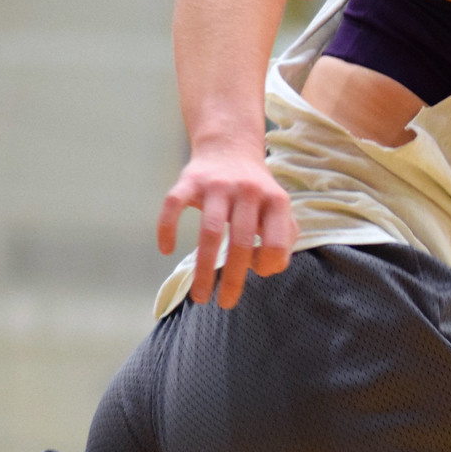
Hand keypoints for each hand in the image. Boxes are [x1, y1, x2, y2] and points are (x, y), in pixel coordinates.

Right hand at [156, 144, 295, 308]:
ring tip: (199, 295)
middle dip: (232, 279)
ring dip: (203, 268)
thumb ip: (283, 237)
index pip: (276, 244)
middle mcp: (248, 191)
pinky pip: (174, 206)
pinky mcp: (189, 180)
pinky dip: (167, 228)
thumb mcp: (279, 208)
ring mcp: (218, 184)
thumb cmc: (256, 191)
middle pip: (241, 243)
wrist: (230, 148)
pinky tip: (167, 249)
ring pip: (210, 232)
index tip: (254, 272)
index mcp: (276, 200)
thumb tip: (267, 267)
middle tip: (224, 304)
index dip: (267, 264)